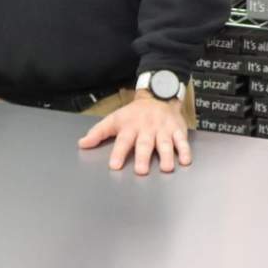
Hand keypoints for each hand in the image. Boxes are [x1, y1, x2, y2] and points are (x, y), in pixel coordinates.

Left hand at [77, 90, 191, 174]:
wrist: (158, 96)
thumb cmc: (134, 113)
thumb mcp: (114, 119)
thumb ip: (98, 132)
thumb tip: (82, 144)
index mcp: (130, 126)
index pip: (123, 140)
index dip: (118, 153)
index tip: (114, 165)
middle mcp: (146, 128)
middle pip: (144, 143)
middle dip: (142, 156)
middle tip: (141, 171)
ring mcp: (163, 129)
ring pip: (164, 143)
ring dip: (165, 155)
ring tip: (165, 168)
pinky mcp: (177, 130)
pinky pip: (182, 140)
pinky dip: (185, 150)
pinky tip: (185, 160)